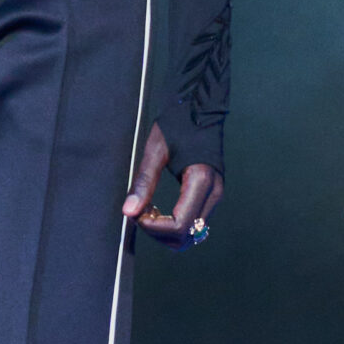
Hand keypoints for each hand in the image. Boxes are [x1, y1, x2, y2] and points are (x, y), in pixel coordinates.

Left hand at [122, 121, 222, 249]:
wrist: (200, 107)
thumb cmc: (178, 123)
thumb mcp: (155, 150)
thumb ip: (143, 182)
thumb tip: (129, 212)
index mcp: (201, 180)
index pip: (180, 225)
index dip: (154, 228)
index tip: (137, 214)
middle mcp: (213, 193)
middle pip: (186, 236)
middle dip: (158, 232)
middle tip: (140, 211)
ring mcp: (215, 196)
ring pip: (191, 234)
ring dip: (165, 231)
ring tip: (148, 209)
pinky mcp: (211, 196)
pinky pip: (192, 223)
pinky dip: (173, 224)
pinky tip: (159, 209)